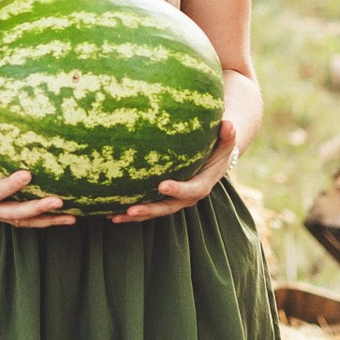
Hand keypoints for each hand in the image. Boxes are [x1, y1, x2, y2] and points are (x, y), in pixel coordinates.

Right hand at [0, 126, 69, 227]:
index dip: (9, 186)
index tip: (28, 174)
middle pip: (14, 213)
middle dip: (36, 209)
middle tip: (58, 201)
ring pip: (24, 221)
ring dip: (47, 220)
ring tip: (71, 216)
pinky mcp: (4, 214)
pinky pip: (27, 220)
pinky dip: (46, 220)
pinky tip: (67, 217)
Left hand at [122, 116, 237, 217]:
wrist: (216, 158)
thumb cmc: (219, 145)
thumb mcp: (226, 140)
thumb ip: (227, 134)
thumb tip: (228, 123)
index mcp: (203, 184)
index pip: (191, 190)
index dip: (178, 190)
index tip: (162, 185)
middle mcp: (188, 196)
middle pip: (168, 207)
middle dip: (150, 210)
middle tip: (131, 209)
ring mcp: (175, 200)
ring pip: (155, 211)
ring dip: (136, 215)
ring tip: (115, 216)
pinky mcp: (164, 198)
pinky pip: (148, 206)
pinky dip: (131, 211)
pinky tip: (111, 212)